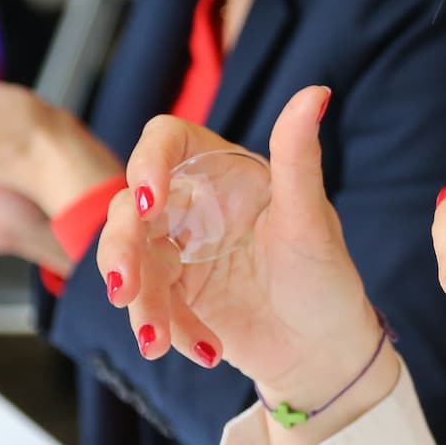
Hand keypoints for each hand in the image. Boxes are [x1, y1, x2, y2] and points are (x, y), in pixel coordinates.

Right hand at [100, 88, 392, 435]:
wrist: (322, 352)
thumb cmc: (325, 278)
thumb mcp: (311, 221)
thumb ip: (299, 158)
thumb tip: (317, 92)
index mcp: (223, 171)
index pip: (167, 141)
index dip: (147, 162)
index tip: (147, 202)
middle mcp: (192, 204)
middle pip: (128, 206)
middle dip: (120, 248)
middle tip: (126, 289)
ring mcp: (176, 250)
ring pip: (126, 258)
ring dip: (138, 300)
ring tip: (157, 340)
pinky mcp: (170, 294)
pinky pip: (146, 303)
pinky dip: (166, 329)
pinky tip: (204, 351)